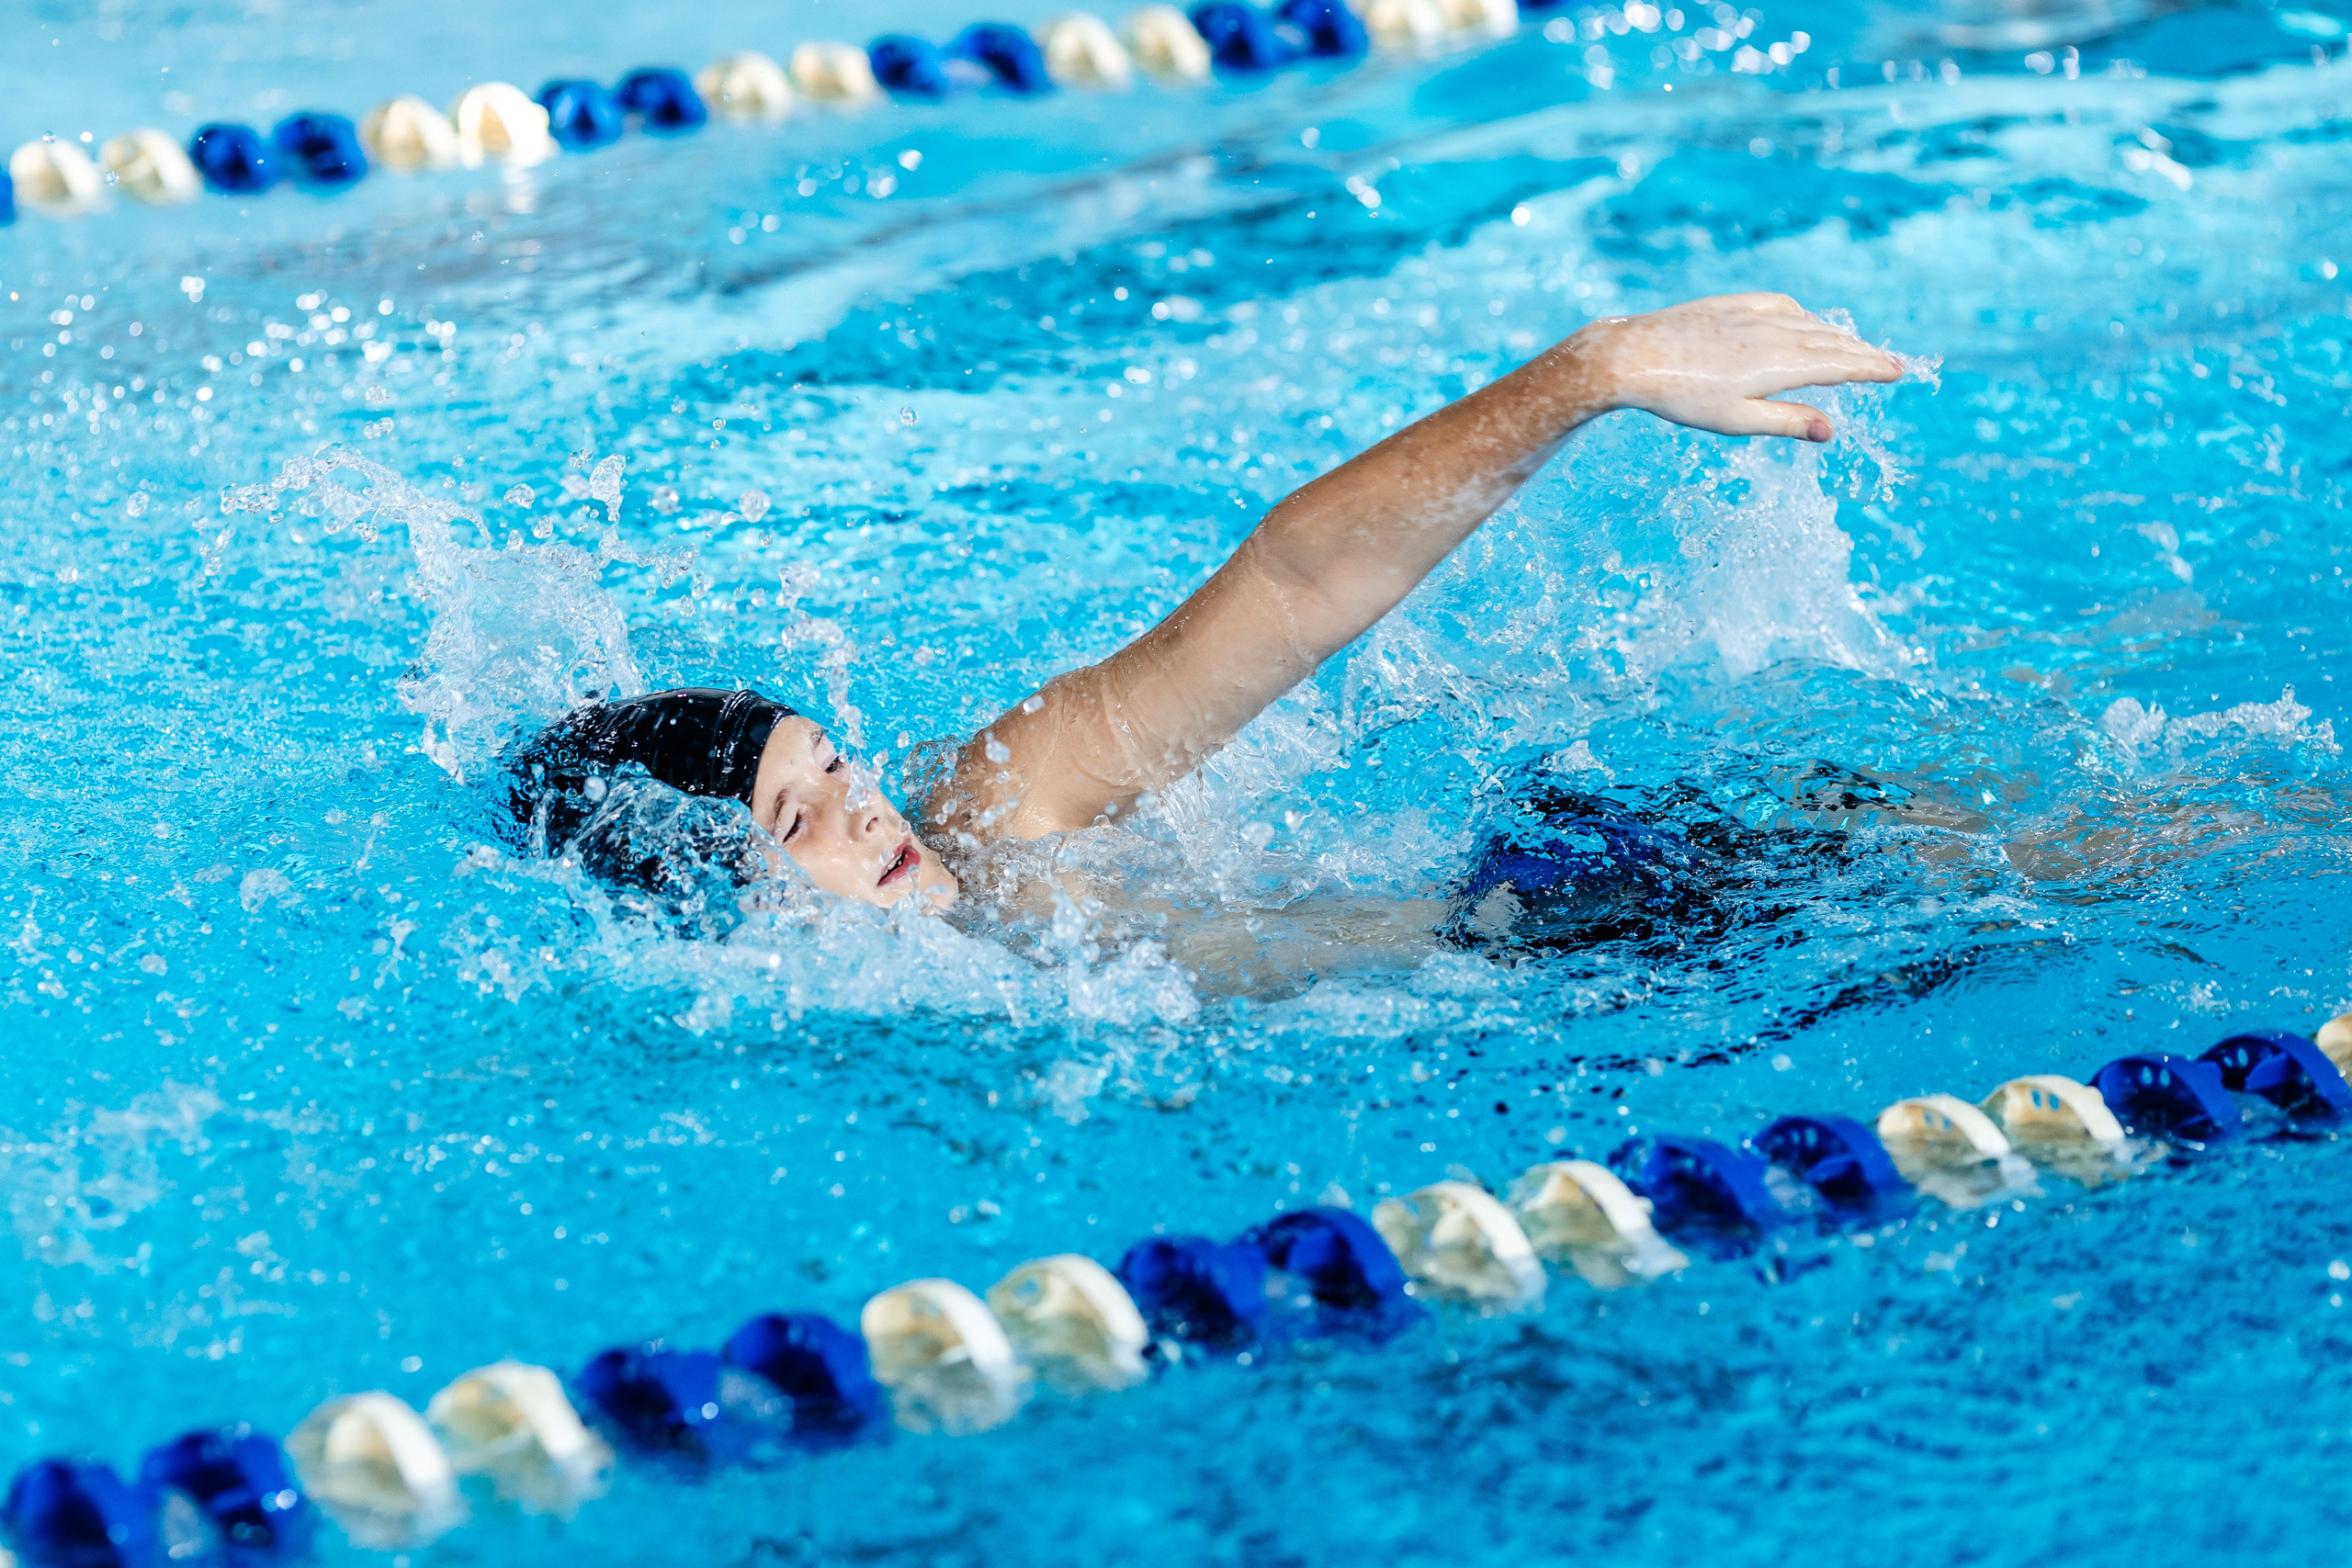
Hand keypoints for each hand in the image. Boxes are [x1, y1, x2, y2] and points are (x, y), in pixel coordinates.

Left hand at [1574, 293, 1903, 441]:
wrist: (1635, 355)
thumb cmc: (1683, 397)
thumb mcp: (1737, 420)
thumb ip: (1786, 422)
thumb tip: (1830, 432)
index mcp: (1781, 365)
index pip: (1839, 365)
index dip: (1871, 368)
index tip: (1897, 372)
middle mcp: (1775, 333)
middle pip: (1831, 342)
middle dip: (1862, 353)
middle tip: (1890, 362)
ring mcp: (1753, 315)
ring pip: (1808, 323)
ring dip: (1836, 335)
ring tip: (1855, 346)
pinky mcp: (1731, 304)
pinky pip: (1779, 306)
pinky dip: (1802, 315)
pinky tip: (1804, 319)